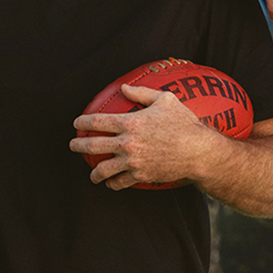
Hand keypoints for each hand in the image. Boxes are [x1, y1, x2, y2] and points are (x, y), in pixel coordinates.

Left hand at [70, 83, 223, 189]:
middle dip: (79, 145)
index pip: (98, 121)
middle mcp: (127, 142)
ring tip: (92, 174)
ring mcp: (132, 161)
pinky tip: (110, 183)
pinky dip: (113, 184)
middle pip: (94, 145)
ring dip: (94, 172)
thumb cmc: (184, 123)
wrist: (199, 152)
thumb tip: (123, 88)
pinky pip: (120, 182)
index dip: (83, 122)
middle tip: (73, 145)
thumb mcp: (165, 100)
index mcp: (130, 122)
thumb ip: (142, 93)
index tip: (76, 123)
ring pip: (104, 169)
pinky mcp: (140, 175)